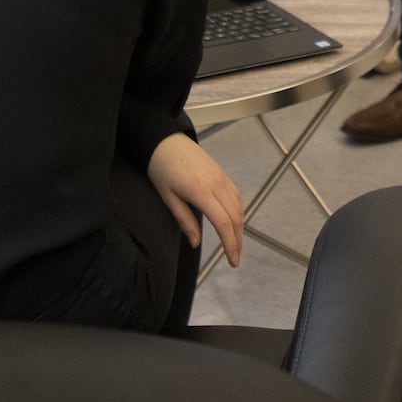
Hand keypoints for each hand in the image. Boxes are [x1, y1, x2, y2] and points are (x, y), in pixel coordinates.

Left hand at [148, 133, 243, 266]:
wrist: (164, 141)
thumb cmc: (161, 169)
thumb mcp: (167, 197)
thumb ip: (185, 220)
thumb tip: (196, 243)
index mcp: (201, 191)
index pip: (223, 223)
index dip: (230, 244)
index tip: (232, 261)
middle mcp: (216, 183)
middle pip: (235, 216)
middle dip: (237, 240)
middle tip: (235, 259)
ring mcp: (221, 176)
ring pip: (238, 206)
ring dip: (240, 227)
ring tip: (235, 244)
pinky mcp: (221, 172)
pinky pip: (235, 194)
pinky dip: (238, 211)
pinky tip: (234, 221)